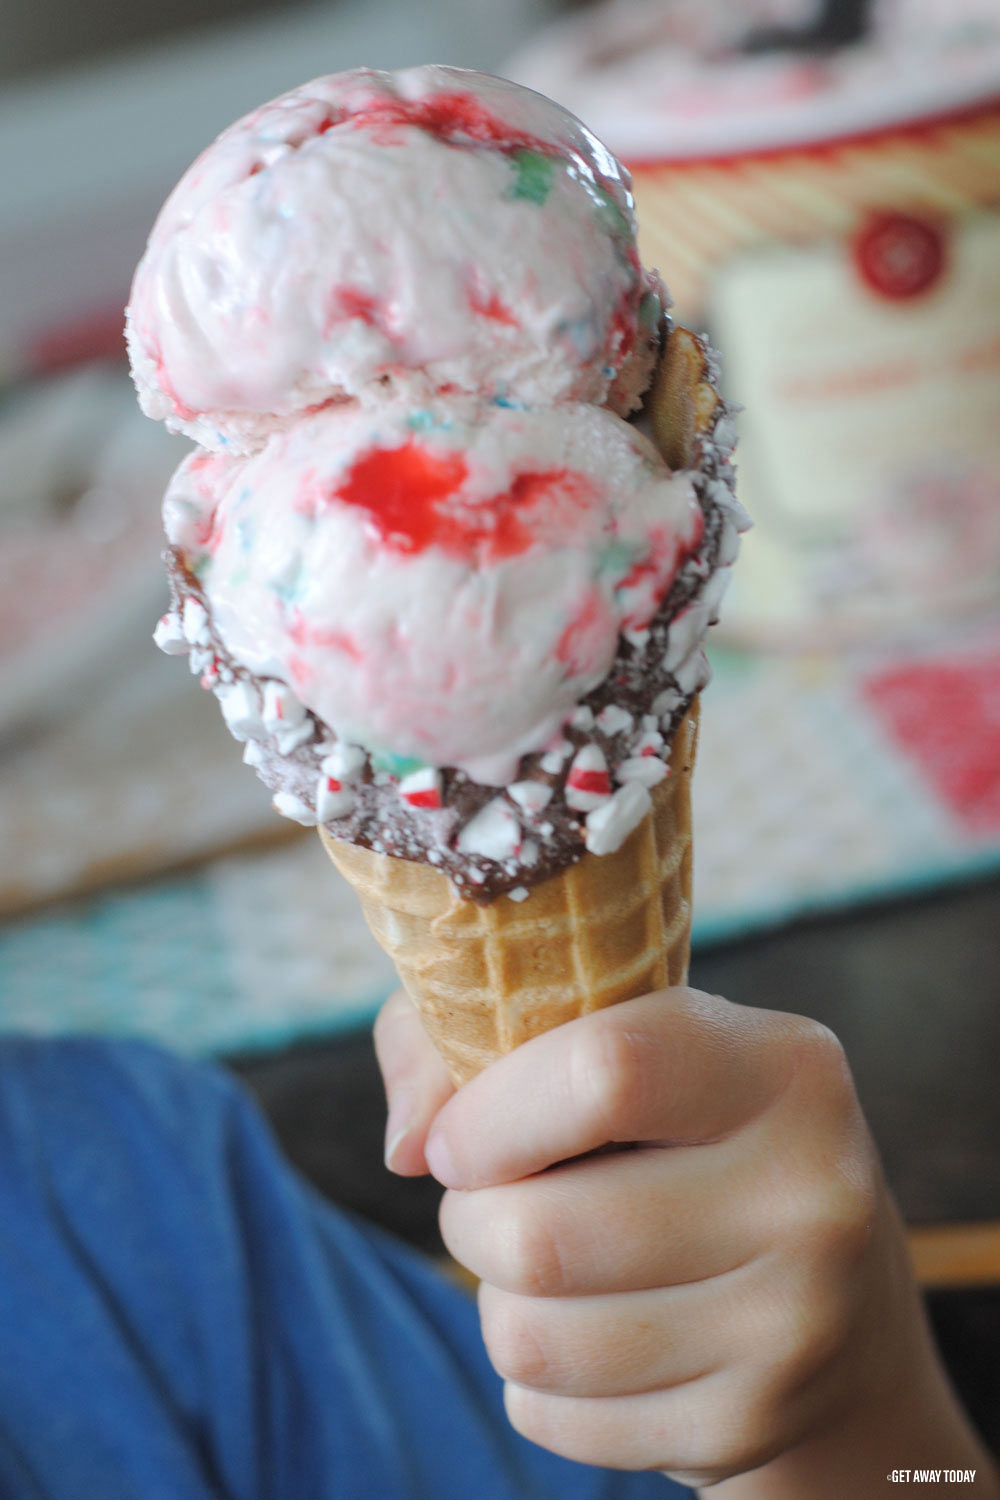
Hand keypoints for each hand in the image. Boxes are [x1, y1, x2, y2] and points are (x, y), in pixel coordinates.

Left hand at [375, 987, 995, 1494]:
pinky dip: (533, 1381)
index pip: (606, 1071)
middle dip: (469, 1220)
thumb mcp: (614, 1039)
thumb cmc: (681, 1130)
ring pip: (533, 1337)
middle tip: (488, 1203)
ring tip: (536, 1266)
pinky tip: (586, 1333)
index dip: (492, 1111)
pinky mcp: (751, 1425)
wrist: (840, 1301)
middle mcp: (813, 1195)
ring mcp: (793, 1325)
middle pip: (544, 1232)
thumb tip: (407, 1144)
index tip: (461, 1138)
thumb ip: (471, 1039)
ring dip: (494, 1303)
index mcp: (785, 1068)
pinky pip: (554, 1416)